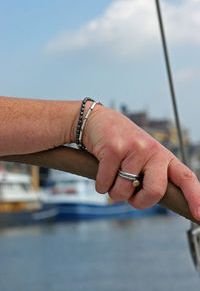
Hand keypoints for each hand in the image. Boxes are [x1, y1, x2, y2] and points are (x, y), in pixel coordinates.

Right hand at [83, 105, 199, 219]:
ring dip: (113, 192)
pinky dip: (101, 185)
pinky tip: (101, 171)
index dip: (195, 198)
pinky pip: (105, 184)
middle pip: (155, 192)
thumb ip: (151, 176)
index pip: (186, 177)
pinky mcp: (114, 149)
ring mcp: (134, 149)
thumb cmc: (123, 144)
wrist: (100, 121)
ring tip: (112, 177)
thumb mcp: (144, 157)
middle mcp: (153, 151)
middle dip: (139, 202)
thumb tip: (149, 200)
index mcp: (164, 156)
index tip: (199, 215)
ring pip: (124, 192)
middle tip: (130, 196)